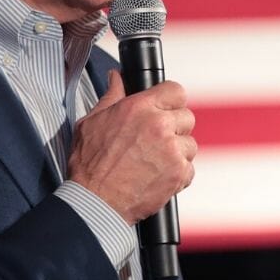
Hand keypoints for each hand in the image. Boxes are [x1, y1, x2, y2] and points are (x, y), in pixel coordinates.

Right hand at [66, 70, 196, 224]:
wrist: (95, 201)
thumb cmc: (90, 164)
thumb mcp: (92, 122)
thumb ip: (111, 96)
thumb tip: (117, 78)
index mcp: (139, 107)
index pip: (175, 90)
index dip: (171, 99)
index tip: (166, 108)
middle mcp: (159, 125)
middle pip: (187, 117)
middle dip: (174, 127)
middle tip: (156, 140)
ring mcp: (171, 150)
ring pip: (190, 144)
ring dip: (177, 152)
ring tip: (155, 161)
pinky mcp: (178, 173)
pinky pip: (190, 168)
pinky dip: (178, 173)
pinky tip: (158, 175)